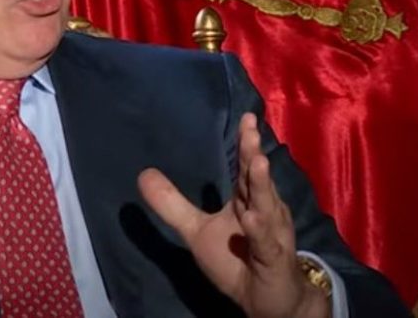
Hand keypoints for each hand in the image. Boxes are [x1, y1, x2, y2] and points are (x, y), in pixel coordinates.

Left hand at [138, 113, 328, 317]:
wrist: (268, 302)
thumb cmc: (236, 262)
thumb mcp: (196, 231)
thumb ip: (172, 204)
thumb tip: (142, 174)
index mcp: (247, 202)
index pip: (246, 170)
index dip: (246, 145)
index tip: (247, 118)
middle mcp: (264, 212)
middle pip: (258, 180)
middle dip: (254, 155)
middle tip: (251, 129)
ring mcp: (273, 235)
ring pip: (267, 207)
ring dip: (263, 185)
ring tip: (258, 161)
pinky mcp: (275, 261)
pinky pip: (267, 244)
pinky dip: (260, 230)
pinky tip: (251, 217)